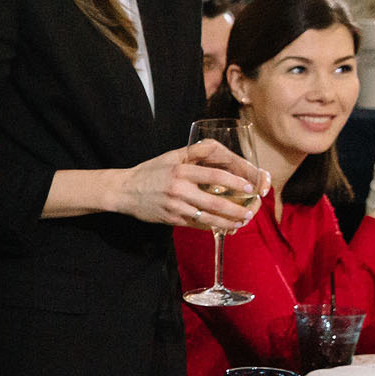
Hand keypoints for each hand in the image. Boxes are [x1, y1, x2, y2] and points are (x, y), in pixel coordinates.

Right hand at [111, 139, 267, 229]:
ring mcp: (175, 207)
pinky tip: (224, 227)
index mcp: (181, 171)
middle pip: (214, 203)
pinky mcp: (171, 219)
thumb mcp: (171, 156)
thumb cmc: (150, 172)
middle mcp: (179, 189)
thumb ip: (194, 153)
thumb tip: (218, 148)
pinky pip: (196, 225)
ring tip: (241, 222)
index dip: (234, 183)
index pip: (214, 176)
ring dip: (227, 222)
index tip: (247, 187)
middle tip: (249, 212)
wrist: (124, 191)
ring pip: (207, 218)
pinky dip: (212, 227)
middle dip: (236, 209)